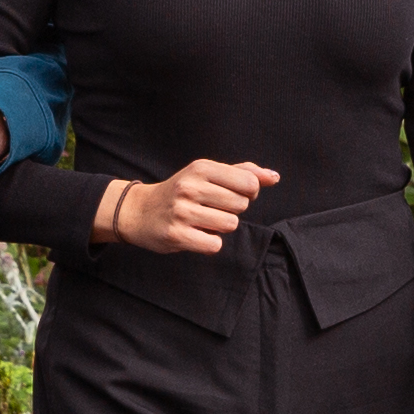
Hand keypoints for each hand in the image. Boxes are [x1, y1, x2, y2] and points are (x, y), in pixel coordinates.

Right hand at [111, 158, 276, 252]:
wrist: (139, 211)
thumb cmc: (181, 192)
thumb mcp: (207, 174)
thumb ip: (243, 173)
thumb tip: (274, 177)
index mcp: (201, 168)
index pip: (249, 182)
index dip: (248, 192)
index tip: (231, 194)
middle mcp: (191, 187)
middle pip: (241, 206)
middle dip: (232, 210)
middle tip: (211, 208)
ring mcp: (182, 212)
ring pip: (230, 225)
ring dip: (221, 227)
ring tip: (202, 221)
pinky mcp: (177, 235)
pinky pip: (214, 244)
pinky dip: (209, 243)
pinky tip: (196, 234)